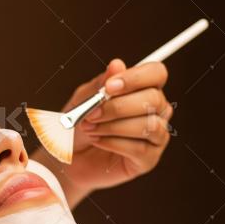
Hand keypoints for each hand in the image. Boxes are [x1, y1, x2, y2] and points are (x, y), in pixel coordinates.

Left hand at [34, 59, 173, 207]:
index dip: (136, 78)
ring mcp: (155, 135)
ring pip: (148, 125)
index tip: (109, 87)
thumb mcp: (83, 99)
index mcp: (142, 88)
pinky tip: (97, 141)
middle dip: (117, 107)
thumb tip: (117, 64)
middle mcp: (155, 110)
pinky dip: (113, 143)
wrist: (68, 157)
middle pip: (154, 99)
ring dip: (113, 126)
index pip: (156, 73)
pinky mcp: (149, 159)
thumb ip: (100, 85)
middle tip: (90, 113)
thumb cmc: (79, 123)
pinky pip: (139, 148)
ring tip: (89, 128)